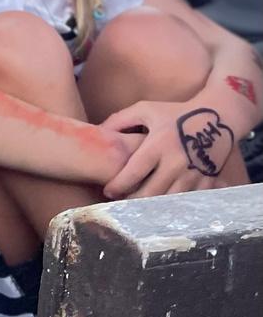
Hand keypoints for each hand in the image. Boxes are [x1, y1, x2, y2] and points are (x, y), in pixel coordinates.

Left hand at [101, 100, 234, 198]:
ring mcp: (194, 173)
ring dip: (153, 206)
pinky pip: (189, 200)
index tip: (108, 192)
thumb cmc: (175, 113)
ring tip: (138, 207)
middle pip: (152, 192)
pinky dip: (175, 205)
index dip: (120, 185)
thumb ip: (120, 119)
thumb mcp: (145, 109)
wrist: (217, 117)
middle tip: (121, 203)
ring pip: (170, 199)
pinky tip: (162, 206)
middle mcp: (177, 162)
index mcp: (159, 144)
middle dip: (134, 201)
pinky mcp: (207, 180)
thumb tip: (99, 131)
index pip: (135, 171)